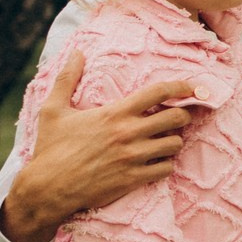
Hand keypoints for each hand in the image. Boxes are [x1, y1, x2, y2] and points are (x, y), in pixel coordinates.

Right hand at [0, 50, 196, 241]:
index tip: (193, 87)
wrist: (48, 188)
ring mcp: (133, 158)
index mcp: (114, 113)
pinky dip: (165, 164)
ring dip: (173, 140)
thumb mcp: (53, 110)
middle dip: (182, 115)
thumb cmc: (51, 148)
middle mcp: (128, 134)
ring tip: (163, 140)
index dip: (182, 86)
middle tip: (176, 116)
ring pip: (175, 144)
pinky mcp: (134, 179)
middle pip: (177, 117)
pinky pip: (166, 169)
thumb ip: (67, 79)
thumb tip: (75, 52)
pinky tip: (155, 162)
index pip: (158, 92)